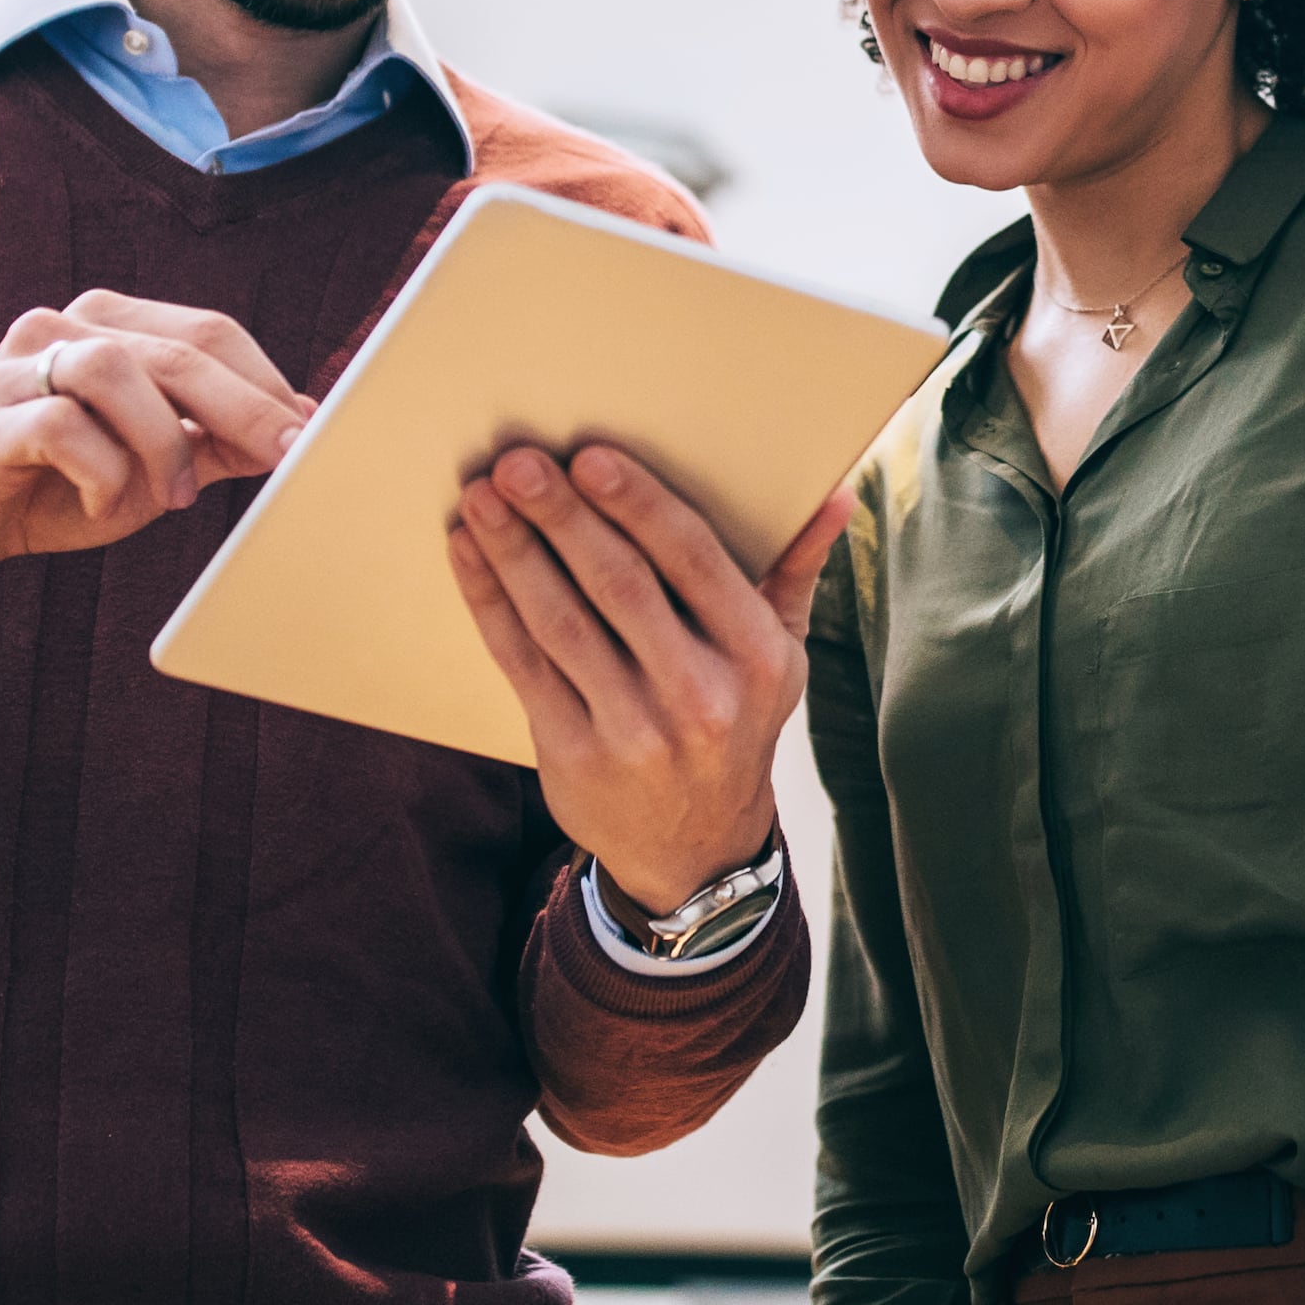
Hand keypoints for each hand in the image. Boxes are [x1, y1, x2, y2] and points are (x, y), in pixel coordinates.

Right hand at [0, 294, 310, 625]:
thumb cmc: (49, 489)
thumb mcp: (148, 468)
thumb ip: (214, 444)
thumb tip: (303, 428)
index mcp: (108, 325)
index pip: (209, 333)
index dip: (267, 384)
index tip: (314, 435)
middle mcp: (62, 329)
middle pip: (178, 349)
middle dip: (246, 407)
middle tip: (290, 458)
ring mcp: (15, 369)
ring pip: (116, 372)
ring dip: (162, 442)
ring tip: (171, 497)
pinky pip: (59, 426)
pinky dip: (100, 470)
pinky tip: (102, 503)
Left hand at [448, 445, 839, 915]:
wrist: (694, 847)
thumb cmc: (736, 720)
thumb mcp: (783, 656)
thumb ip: (795, 572)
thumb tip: (834, 498)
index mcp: (757, 657)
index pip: (694, 562)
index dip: (639, 506)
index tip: (591, 457)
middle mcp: (700, 696)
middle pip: (619, 586)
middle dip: (564, 517)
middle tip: (519, 463)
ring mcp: (633, 731)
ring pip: (561, 623)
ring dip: (515, 553)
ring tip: (483, 497)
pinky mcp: (573, 755)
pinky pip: (522, 663)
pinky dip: (490, 603)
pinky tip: (470, 554)